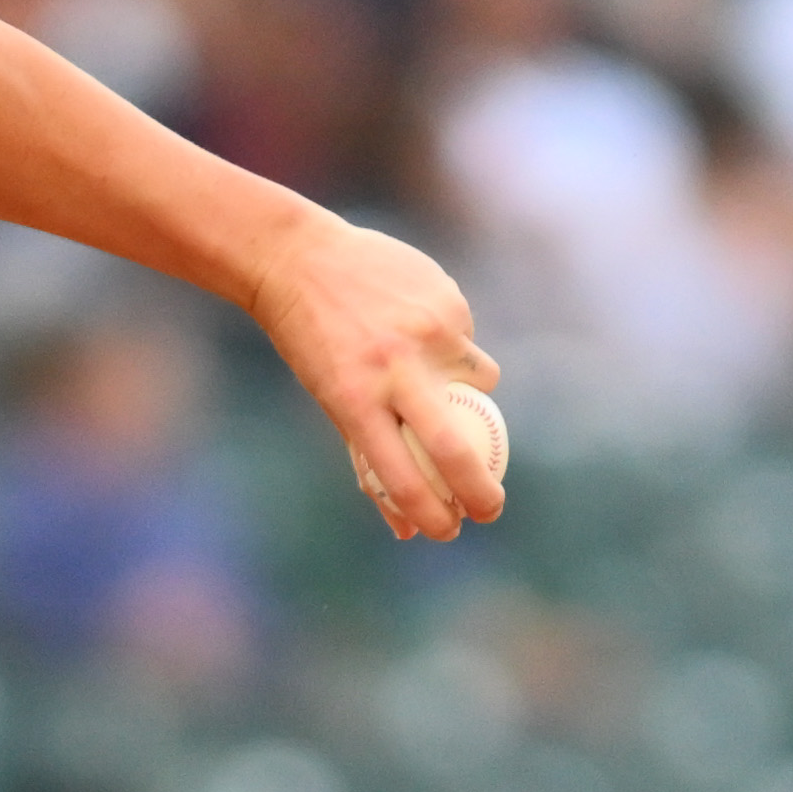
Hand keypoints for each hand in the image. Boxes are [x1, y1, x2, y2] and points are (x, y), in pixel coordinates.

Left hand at [245, 209, 506, 544]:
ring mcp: (425, 332)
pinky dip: (453, 343)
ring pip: (480, 382)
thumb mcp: (332, 402)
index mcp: (354, 400)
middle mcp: (392, 368)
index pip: (401, 476)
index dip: (431, 515)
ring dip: (472, 391)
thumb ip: (370, 459)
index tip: (449, 532)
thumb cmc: (315, 344)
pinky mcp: (447, 301)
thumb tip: (406, 529)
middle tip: (490, 510)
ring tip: (432, 367)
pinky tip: (416, 322)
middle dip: (481, 492)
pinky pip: (468, 339)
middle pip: (452, 446)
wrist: (302, 259)